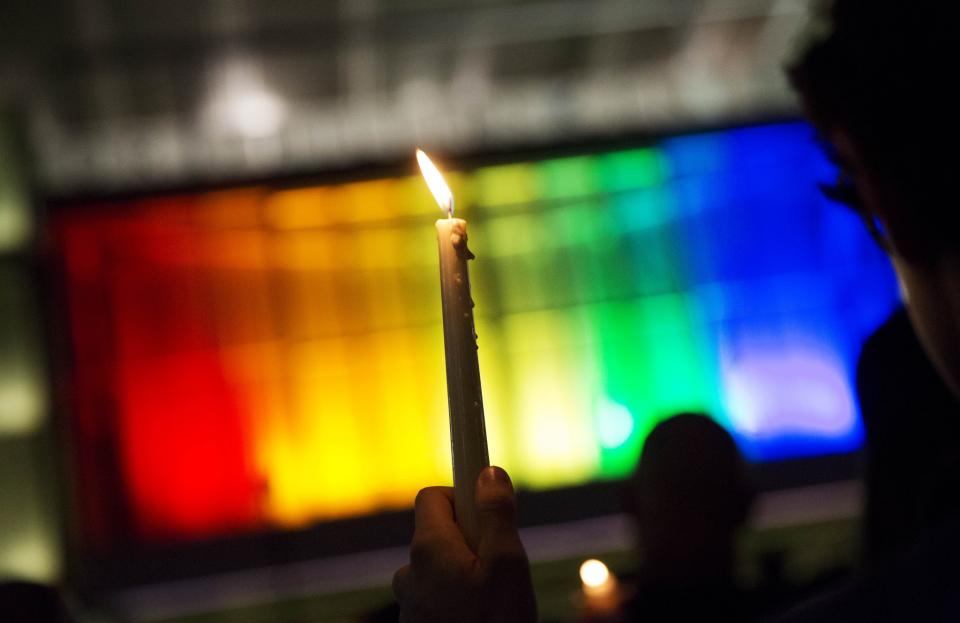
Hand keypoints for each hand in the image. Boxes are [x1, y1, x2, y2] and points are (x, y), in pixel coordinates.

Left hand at [392, 466, 536, 622]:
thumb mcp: (508, 565)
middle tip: (499, 567)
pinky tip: (478, 616)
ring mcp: (409, 602)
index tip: (485, 512)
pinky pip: (434, 597)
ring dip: (462, 574)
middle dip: (469, 541)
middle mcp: (410, 573)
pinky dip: (455, 599)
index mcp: (429, 549)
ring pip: (439, 569)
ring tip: (491, 600)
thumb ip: (496, 515)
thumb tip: (489, 473)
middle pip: (438, 534)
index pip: (431, 496)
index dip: (461, 497)